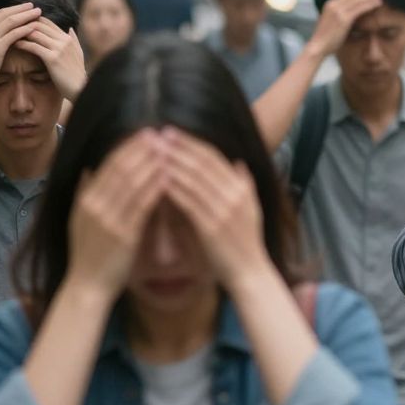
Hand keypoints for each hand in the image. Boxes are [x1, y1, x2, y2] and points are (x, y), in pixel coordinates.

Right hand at [0, 4, 41, 94]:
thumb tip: (6, 30)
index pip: (0, 13)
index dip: (15, 9)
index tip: (26, 7)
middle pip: (6, 14)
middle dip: (22, 9)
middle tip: (36, 7)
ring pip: (11, 21)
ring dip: (27, 16)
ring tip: (39, 13)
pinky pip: (14, 34)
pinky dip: (25, 29)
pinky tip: (35, 27)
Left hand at [15, 20, 87, 101]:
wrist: (80, 87)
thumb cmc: (77, 72)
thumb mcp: (78, 52)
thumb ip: (74, 40)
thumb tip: (69, 28)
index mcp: (68, 38)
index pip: (47, 22)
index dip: (32, 21)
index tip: (20, 26)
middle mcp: (64, 40)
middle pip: (39, 24)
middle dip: (23, 25)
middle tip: (10, 29)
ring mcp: (59, 48)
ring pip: (35, 33)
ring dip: (21, 33)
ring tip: (10, 36)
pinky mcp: (52, 58)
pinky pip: (33, 46)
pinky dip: (22, 44)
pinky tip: (15, 45)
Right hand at [67, 131, 168, 297]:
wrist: (88, 286)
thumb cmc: (90, 253)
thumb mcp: (79, 221)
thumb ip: (84, 194)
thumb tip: (89, 169)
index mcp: (85, 200)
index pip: (109, 165)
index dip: (128, 147)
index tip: (147, 133)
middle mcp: (94, 206)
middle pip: (121, 168)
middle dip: (142, 149)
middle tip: (161, 133)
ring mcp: (108, 220)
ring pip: (132, 183)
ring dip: (152, 163)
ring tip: (169, 148)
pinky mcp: (124, 235)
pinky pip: (142, 206)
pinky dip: (156, 188)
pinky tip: (170, 178)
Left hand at [159, 127, 271, 290]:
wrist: (250, 272)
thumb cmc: (245, 243)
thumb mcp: (251, 209)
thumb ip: (245, 184)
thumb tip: (238, 162)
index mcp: (242, 188)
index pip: (214, 157)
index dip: (192, 143)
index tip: (172, 132)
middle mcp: (235, 195)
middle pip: (203, 163)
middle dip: (179, 147)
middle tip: (158, 134)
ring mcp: (224, 210)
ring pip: (194, 179)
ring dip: (172, 164)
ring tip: (153, 152)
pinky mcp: (211, 227)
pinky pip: (189, 202)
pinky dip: (173, 189)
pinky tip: (157, 181)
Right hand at [305, 0, 384, 59]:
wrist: (318, 47)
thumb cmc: (326, 38)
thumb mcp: (332, 21)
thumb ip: (341, 13)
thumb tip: (353, 12)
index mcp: (330, 3)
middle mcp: (333, 4)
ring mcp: (338, 11)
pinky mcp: (343, 19)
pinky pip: (360, 8)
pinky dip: (370, 5)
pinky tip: (378, 4)